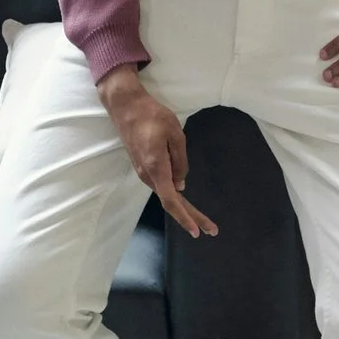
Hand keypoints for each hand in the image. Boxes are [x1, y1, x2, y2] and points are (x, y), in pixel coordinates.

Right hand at [97, 69, 215, 238]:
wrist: (126, 107)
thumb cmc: (152, 116)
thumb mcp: (175, 135)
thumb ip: (180, 161)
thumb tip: (181, 184)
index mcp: (157, 168)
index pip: (171, 200)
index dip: (185, 217)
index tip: (198, 232)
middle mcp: (148, 175)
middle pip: (171, 202)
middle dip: (191, 217)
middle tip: (212, 230)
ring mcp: (143, 172)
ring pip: (166, 193)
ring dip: (184, 206)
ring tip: (201, 217)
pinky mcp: (143, 166)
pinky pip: (162, 183)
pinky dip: (174, 193)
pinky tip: (183, 195)